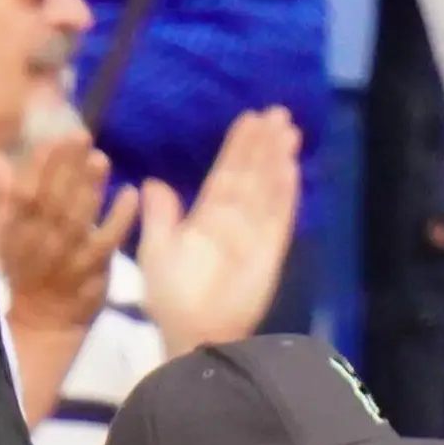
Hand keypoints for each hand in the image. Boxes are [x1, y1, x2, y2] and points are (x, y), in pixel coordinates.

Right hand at [0, 134, 138, 334]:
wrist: (43, 319)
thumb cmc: (27, 269)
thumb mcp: (5, 233)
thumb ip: (1, 195)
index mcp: (14, 229)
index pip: (22, 193)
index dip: (36, 167)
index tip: (51, 139)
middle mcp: (38, 239)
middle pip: (51, 198)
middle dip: (65, 166)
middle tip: (80, 135)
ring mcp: (66, 254)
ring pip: (76, 217)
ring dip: (89, 187)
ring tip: (100, 158)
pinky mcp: (92, 268)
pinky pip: (107, 240)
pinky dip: (118, 217)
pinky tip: (129, 193)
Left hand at [137, 107, 300, 356]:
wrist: (191, 333)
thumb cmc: (171, 297)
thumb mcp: (155, 250)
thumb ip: (159, 216)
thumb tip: (153, 181)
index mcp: (207, 218)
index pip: (225, 174)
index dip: (238, 147)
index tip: (249, 119)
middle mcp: (234, 221)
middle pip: (252, 174)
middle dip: (264, 144)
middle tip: (276, 112)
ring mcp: (255, 233)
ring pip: (268, 188)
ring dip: (278, 159)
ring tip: (287, 129)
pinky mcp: (270, 251)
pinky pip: (279, 216)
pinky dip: (285, 192)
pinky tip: (290, 166)